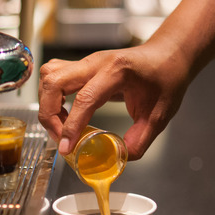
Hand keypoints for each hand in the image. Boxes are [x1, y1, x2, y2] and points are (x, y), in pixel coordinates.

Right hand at [37, 39, 191, 160]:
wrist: (167, 55)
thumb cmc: (166, 78)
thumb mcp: (159, 114)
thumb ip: (139, 139)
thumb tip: (119, 158)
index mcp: (117, 70)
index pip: (84, 98)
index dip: (71, 126)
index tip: (66, 148)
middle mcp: (96, 62)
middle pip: (54, 81)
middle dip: (49, 114)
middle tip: (60, 138)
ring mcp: (86, 62)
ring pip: (49, 76)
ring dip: (47, 103)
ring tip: (61, 126)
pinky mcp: (82, 66)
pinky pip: (54, 76)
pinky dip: (51, 96)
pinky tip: (65, 113)